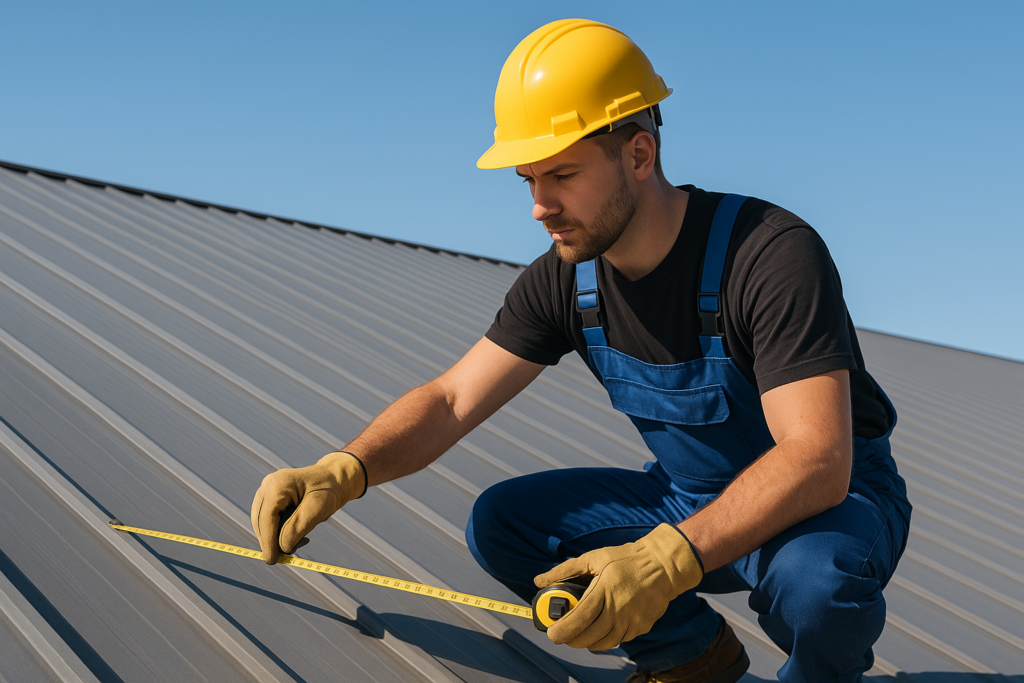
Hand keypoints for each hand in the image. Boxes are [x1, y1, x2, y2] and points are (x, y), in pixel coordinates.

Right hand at [250, 451, 366, 563]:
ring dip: (276, 538)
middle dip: (272, 541)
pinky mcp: (269, 499)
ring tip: (300, 541)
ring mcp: (266, 492)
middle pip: (261, 522)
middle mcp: (267, 486)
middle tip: (291, 553)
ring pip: (262, 523)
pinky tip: (296, 535)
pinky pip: (267, 520)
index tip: (272, 560)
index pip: (266, 517)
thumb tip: (281, 548)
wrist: (333, 478)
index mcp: (278, 485)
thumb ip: (298, 528)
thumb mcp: (318, 509)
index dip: (267, 541)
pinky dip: (278, 532)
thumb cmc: (328, 491)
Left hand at [533, 523, 702, 650]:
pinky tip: (600, 631)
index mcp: (604, 590)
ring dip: (587, 643)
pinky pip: (620, 640)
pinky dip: (606, 640)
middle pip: (588, 636)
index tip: (551, 633)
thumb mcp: (593, 558)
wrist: (663, 565)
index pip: (579, 619)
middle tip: (562, 635)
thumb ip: (565, 570)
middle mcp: (618, 609)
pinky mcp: (642, 627)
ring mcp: (631, 620)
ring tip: (579, 635)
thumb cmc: (625, 559)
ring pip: (603, 643)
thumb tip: (539, 580)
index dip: (562, 630)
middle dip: (570, 640)